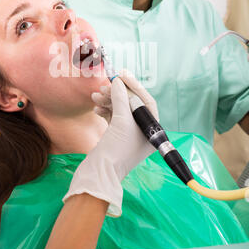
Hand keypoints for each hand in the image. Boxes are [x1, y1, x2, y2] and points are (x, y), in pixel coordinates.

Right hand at [63, 76, 156, 216]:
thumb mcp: (121, 121)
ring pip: (120, 110)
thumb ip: (121, 98)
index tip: (122, 74)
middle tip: (105, 85)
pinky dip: (105, 110)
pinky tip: (96, 108)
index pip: (146, 101)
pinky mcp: (117, 138)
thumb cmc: (116, 150)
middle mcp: (143, 133)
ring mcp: (129, 136)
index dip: (134, 86)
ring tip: (96, 96)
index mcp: (152, 131)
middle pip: (132, 105)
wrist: (99, 173)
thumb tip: (118, 81)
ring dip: (108, 101)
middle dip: (117, 94)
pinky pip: (113, 118)